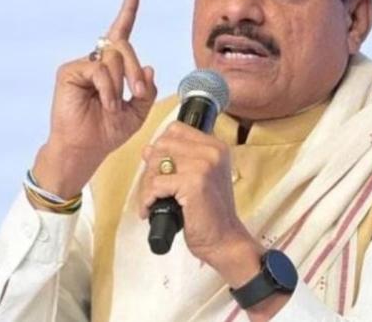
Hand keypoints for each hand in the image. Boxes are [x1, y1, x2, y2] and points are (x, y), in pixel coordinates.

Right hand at [33, 0, 157, 198]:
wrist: (85, 150)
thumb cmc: (107, 132)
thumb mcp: (138, 112)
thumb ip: (147, 89)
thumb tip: (148, 66)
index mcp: (112, 68)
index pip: (120, 33)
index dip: (128, 10)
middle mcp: (96, 62)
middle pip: (123, 46)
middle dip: (134, 71)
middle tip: (138, 94)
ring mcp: (82, 66)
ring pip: (113, 58)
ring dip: (120, 86)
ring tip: (113, 108)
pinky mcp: (69, 71)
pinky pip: (99, 69)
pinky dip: (108, 89)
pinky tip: (105, 104)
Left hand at [137, 122, 263, 285]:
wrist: (225, 240)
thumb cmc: (210, 213)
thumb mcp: (196, 179)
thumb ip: (177, 161)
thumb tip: (148, 150)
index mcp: (215, 146)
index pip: (175, 129)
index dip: (161, 148)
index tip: (159, 169)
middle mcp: (211, 151)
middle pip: (162, 145)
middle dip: (150, 169)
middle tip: (152, 191)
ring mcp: (203, 165)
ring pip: (156, 163)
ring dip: (146, 186)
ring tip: (151, 202)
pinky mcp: (193, 183)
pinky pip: (155, 184)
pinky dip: (148, 199)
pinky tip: (151, 210)